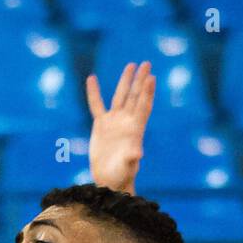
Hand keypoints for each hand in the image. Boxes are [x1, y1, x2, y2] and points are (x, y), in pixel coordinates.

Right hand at [87, 61, 154, 193]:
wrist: (110, 178)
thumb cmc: (121, 174)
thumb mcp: (127, 166)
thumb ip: (132, 158)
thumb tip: (138, 153)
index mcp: (135, 129)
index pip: (143, 106)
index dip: (147, 92)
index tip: (151, 77)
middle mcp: (127, 121)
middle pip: (135, 96)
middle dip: (140, 80)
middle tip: (146, 63)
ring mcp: (114, 121)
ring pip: (120, 96)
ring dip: (125, 81)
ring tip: (131, 65)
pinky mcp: (101, 124)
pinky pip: (96, 105)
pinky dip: (94, 92)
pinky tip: (91, 78)